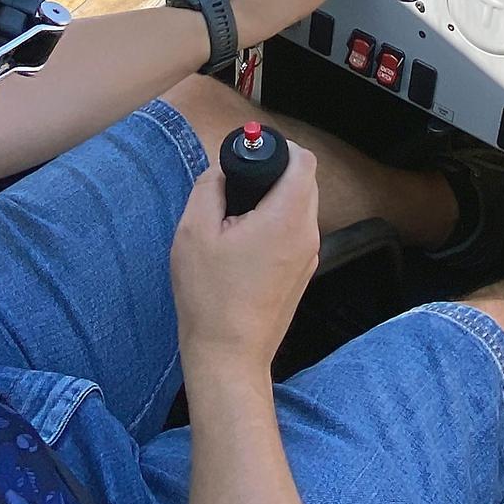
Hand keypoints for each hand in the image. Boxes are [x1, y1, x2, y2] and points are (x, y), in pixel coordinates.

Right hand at [172, 142, 320, 374]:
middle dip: (274, 175)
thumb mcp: (193, 231)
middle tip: (238, 188)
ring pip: (300, 209)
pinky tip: (245, 244)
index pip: (304, 160)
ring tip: (237, 219)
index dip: (280, 149)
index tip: (252, 157)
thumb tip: (223, 171)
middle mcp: (307, 234)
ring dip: (274, 202)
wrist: (229, 354)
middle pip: (304, 182)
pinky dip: (276, 226)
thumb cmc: (210, 297)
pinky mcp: (303, 274)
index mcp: (287, 217)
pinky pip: (295, 234)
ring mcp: (309, 256)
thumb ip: (210, 187)